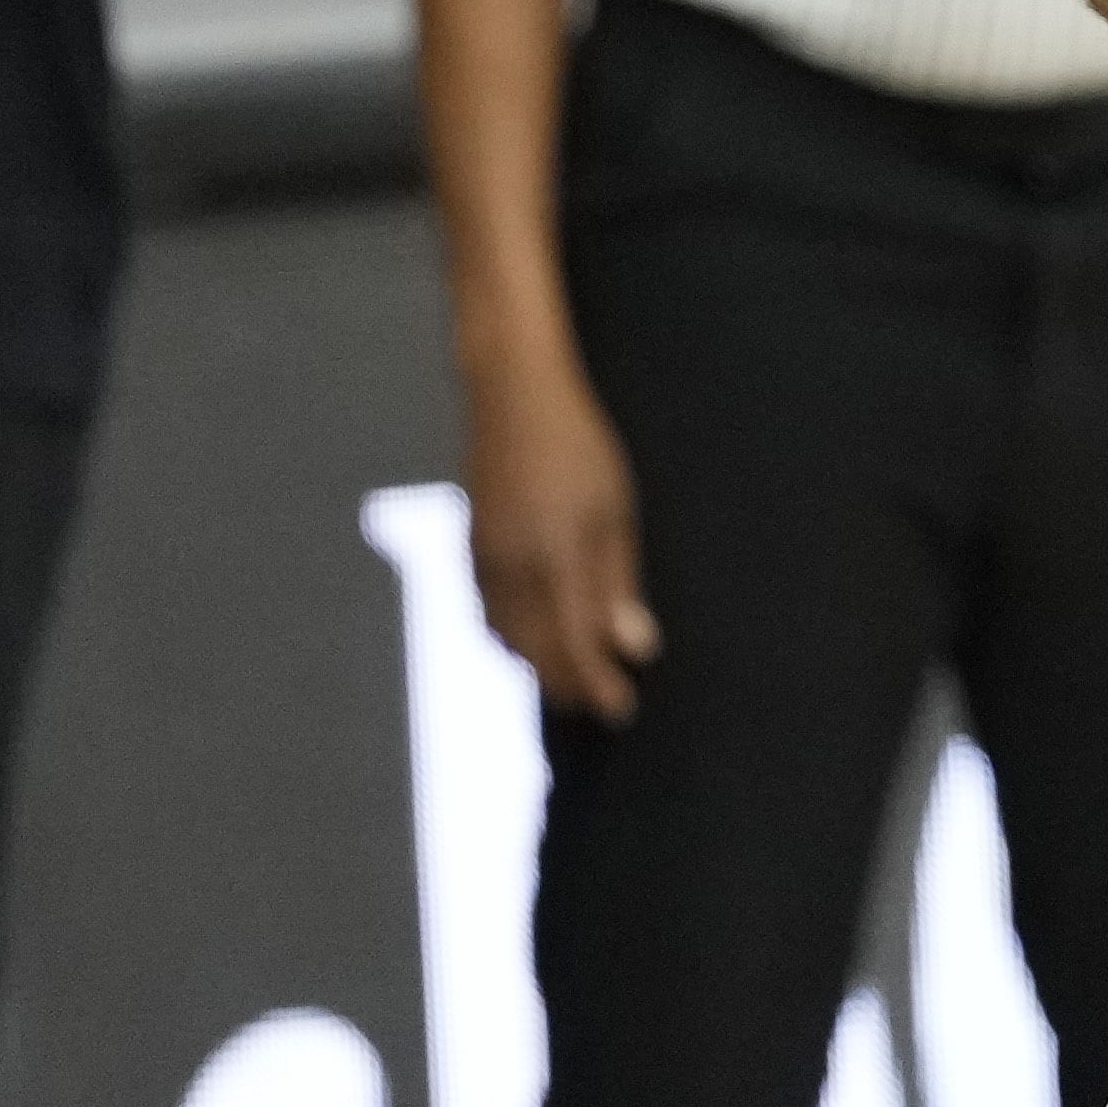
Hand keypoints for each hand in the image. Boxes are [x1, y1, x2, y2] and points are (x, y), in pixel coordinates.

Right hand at [464, 337, 657, 721]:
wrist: (511, 397)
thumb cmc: (577, 447)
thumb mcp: (616, 512)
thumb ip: (619, 584)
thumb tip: (635, 647)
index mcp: (555, 560)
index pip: (577, 646)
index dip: (598, 685)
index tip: (622, 709)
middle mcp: (513, 570)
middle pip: (538, 654)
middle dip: (569, 686)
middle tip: (601, 705)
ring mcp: (485, 560)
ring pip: (507, 639)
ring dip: (539, 667)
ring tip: (572, 680)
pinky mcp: (472, 548)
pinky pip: (488, 613)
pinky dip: (511, 639)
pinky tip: (532, 639)